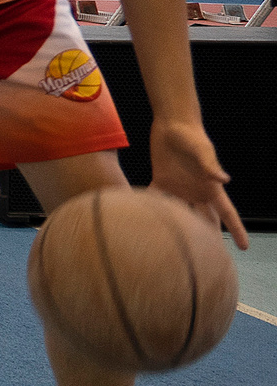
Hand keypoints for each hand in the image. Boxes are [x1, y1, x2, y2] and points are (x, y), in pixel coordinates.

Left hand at [151, 119, 248, 247]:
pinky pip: (154, 200)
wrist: (171, 123)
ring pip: (180, 216)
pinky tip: (142, 226)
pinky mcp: (160, 181)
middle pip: (204, 222)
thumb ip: (210, 166)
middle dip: (208, 240)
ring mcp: (178, 188)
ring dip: (178, 230)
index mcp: (210, 189)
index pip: (227, 214)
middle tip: (209, 262)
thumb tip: (224, 181)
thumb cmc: (192, 135)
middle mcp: (195, 192)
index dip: (236, 231)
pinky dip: (150, 211)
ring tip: (174, 250)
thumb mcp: (202, 150)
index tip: (244, 248)